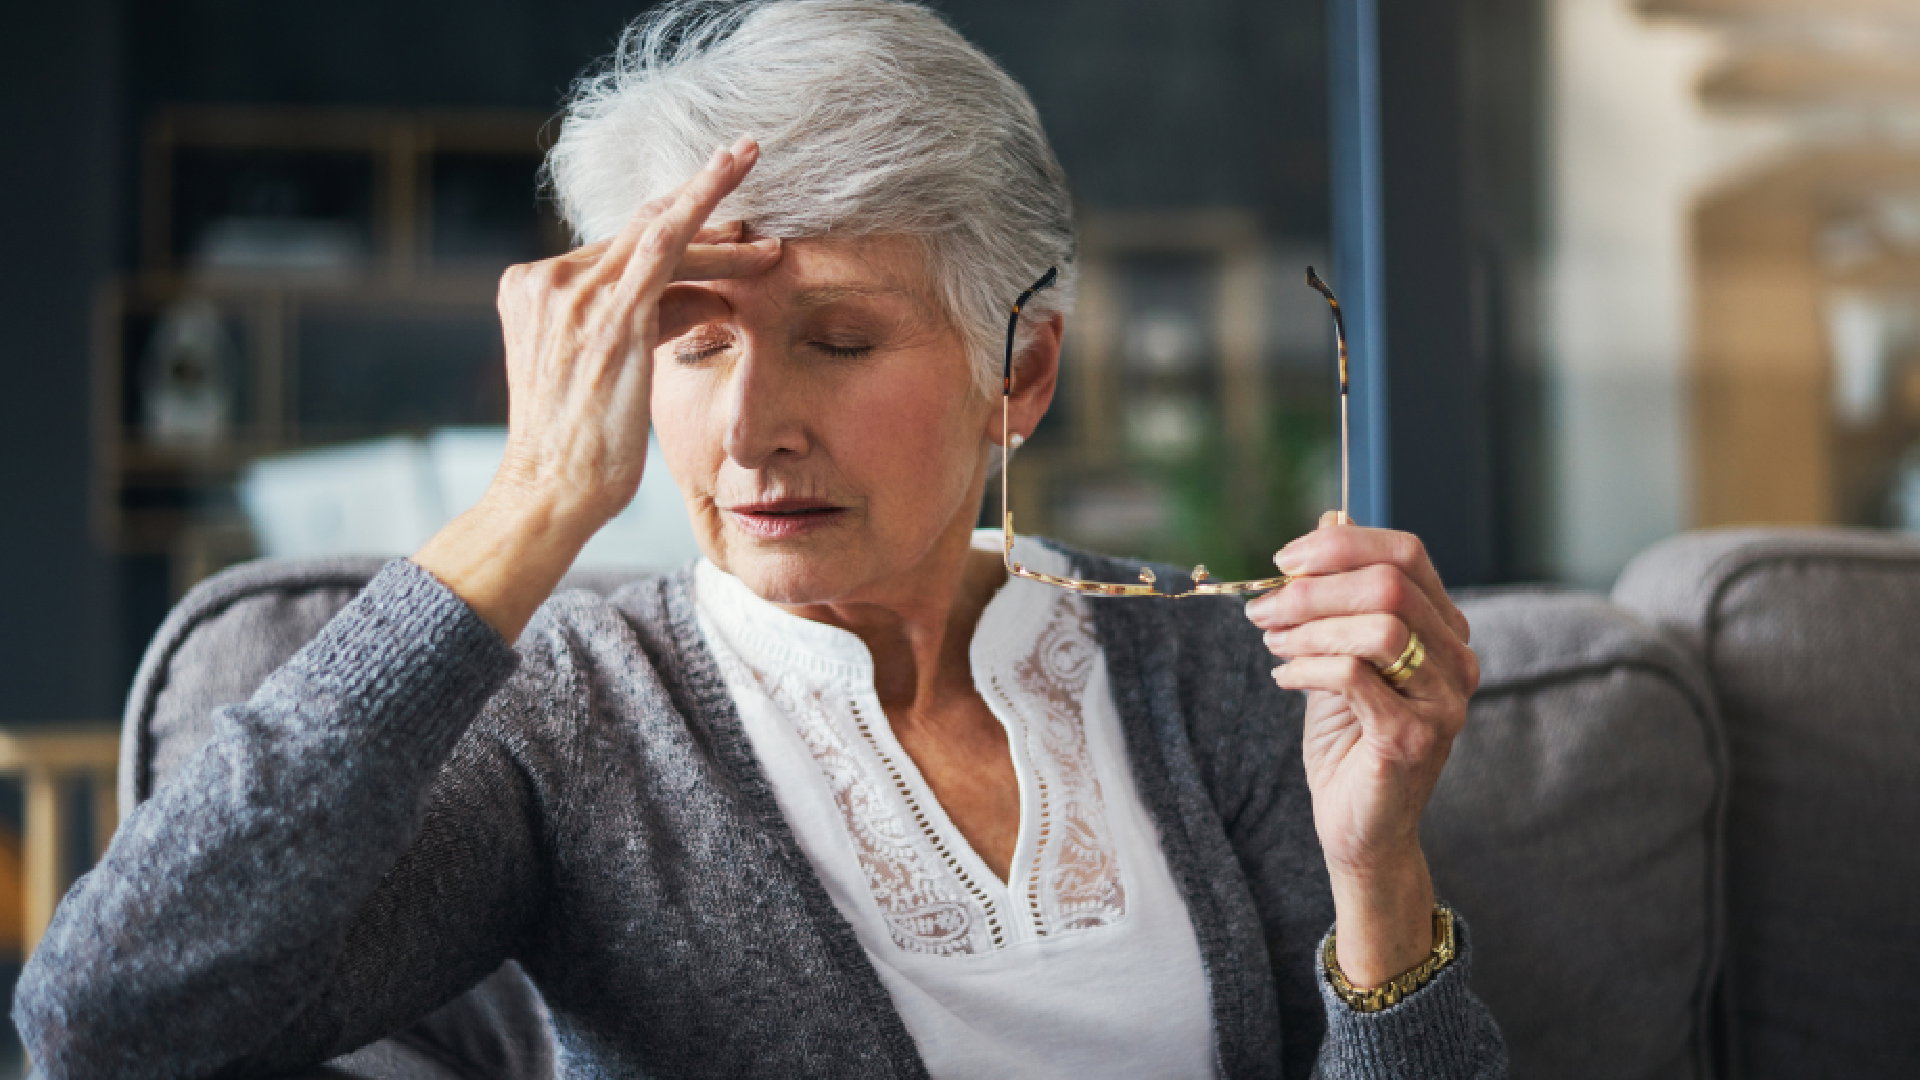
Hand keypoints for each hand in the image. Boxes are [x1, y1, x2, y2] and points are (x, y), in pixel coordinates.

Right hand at [487, 136, 780, 533]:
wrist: (551, 491)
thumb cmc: (585, 450)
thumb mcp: (614, 372)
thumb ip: (649, 322)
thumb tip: (710, 295)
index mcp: (534, 290)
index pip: (616, 251)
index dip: (674, 232)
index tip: (720, 224)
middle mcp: (547, 280)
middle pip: (638, 232)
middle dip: (700, 207)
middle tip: (749, 176)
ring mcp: (573, 292)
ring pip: (662, 234)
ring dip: (720, 218)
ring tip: (764, 196)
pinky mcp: (611, 312)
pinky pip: (667, 240)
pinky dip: (703, 201)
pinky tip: (732, 171)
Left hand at [1244, 511, 1477, 982]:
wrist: (1358, 828)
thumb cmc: (1348, 740)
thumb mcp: (1338, 654)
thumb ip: (1340, 595)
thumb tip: (1330, 519)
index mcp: (1444, 629)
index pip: (1408, 554)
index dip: (1342, 545)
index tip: (1285, 560)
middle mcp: (1456, 659)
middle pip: (1390, 584)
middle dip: (1314, 588)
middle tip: (1263, 607)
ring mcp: (1443, 700)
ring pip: (1378, 627)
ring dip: (1308, 628)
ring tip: (1271, 642)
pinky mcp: (1415, 737)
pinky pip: (1355, 677)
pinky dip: (1307, 668)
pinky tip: (1283, 679)